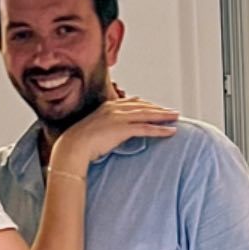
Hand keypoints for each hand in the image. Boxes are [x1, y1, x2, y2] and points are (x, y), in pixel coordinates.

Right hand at [51, 94, 178, 175]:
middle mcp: (115, 108)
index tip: (155, 108)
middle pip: (143, 106)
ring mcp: (119, 117)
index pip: (131, 102)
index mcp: (107, 106)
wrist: (72, 147)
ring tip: (176, 118)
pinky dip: (160, 129)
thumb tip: (107, 134)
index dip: (146, 105)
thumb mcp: (92, 129)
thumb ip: (103, 127)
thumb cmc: (78, 142)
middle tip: (172, 112)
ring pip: (147, 114)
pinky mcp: (123, 128)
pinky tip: (171, 132)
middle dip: (158, 108)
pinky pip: (146, 128)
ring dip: (163, 116)